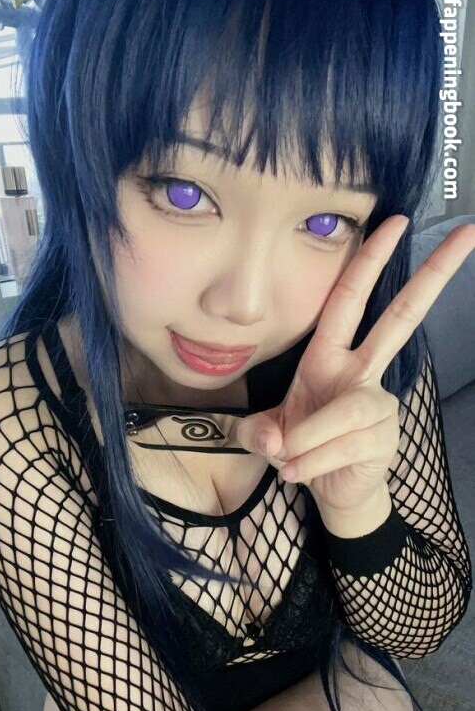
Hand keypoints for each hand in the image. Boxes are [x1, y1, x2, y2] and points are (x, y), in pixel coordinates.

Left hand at [232, 215, 474, 513]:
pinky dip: (313, 462)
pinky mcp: (384, 437)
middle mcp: (361, 372)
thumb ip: (257, 433)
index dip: (369, 261)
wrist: (328, 489)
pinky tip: (299, 472)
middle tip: (467, 233)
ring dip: (308, 440)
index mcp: (329, 356)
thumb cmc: (298, 446)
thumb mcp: (265, 434)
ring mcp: (378, 403)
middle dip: (433, 276)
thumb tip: (275, 440)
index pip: (349, 299)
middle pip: (401, 318)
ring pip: (346, 412)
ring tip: (288, 462)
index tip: (394, 221)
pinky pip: (343, 445)